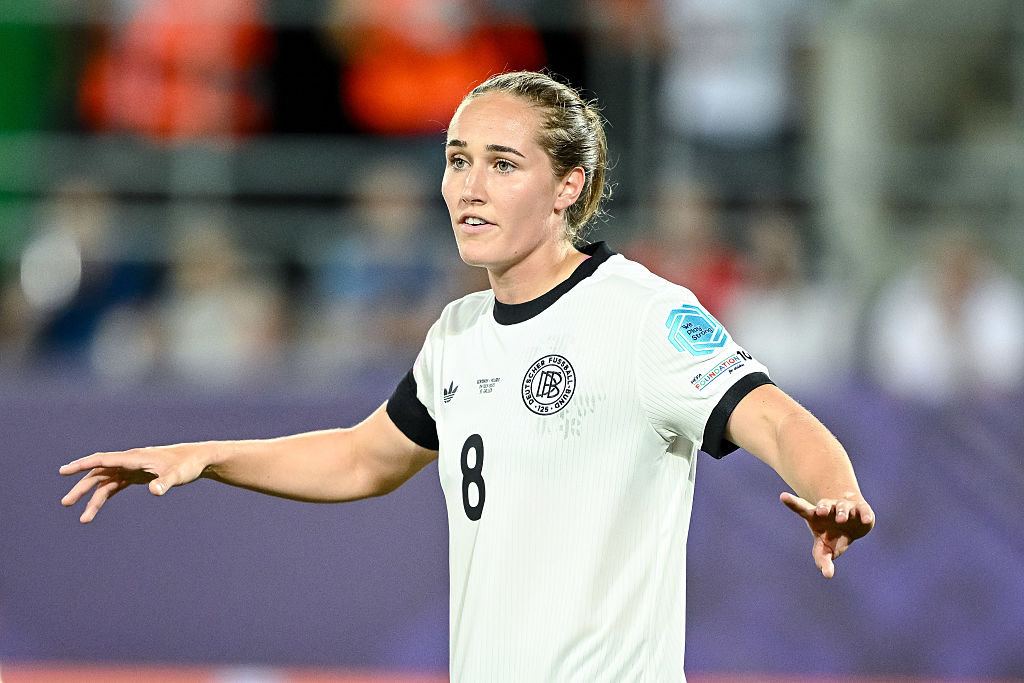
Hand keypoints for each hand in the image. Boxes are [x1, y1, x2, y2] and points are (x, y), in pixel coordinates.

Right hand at [60, 444, 209, 522]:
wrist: (198, 460)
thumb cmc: (187, 465)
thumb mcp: (177, 475)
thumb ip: (164, 483)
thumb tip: (155, 491)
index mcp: (134, 457)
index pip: (102, 460)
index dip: (82, 465)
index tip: (64, 471)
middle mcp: (130, 461)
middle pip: (99, 473)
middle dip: (82, 488)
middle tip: (66, 503)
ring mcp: (133, 469)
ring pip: (106, 482)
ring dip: (93, 498)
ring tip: (83, 519)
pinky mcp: (138, 476)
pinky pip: (115, 485)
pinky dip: (105, 496)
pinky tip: (95, 509)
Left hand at [780, 491, 874, 578]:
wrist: (854, 524)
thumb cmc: (833, 537)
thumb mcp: (825, 549)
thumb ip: (823, 560)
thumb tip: (826, 573)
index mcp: (816, 515)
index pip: (802, 508)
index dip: (793, 503)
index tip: (783, 496)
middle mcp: (830, 508)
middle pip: (824, 505)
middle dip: (823, 507)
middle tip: (821, 512)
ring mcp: (846, 507)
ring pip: (842, 507)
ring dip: (841, 512)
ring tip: (841, 520)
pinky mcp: (862, 509)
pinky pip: (863, 510)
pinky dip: (864, 515)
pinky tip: (865, 520)